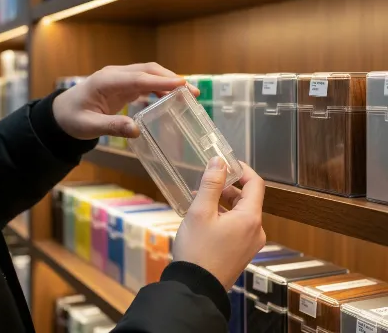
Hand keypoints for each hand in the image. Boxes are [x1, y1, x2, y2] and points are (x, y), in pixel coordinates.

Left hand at [53, 63, 198, 139]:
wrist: (61, 113)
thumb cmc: (72, 119)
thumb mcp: (88, 126)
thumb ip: (112, 126)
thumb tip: (137, 130)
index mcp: (106, 81)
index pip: (139, 78)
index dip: (161, 82)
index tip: (182, 85)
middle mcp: (115, 75)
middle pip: (148, 71)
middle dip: (171, 79)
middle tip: (193, 92)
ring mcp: (119, 78)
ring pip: (149, 74)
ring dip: (168, 82)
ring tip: (188, 95)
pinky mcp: (123, 84)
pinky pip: (145, 82)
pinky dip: (159, 88)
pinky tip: (170, 98)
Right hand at [173, 157, 265, 290]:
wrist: (196, 289)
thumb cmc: (197, 251)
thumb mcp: (200, 212)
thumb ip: (211, 184)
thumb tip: (219, 161)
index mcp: (250, 218)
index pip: (255, 183)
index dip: (242, 169)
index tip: (227, 163)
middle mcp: (256, 230)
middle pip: (247, 198)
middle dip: (228, 187)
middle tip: (207, 183)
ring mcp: (251, 243)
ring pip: (241, 213)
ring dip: (224, 203)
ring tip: (201, 202)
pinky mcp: (242, 252)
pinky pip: (238, 226)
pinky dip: (224, 217)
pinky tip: (206, 219)